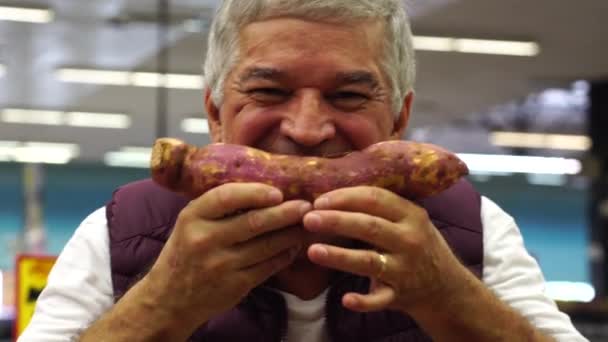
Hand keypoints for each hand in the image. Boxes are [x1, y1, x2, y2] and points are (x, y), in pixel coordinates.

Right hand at [144, 183, 311, 330]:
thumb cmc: (185, 251)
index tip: (277, 192)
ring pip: (267, 245)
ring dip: (291, 234)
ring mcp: (221, 265)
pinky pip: (268, 267)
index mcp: (193, 217)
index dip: (255, 193)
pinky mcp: (236, 286)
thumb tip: (262, 185)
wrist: (169, 298)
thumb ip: (217, 205)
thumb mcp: (190, 222)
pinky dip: (285, 254)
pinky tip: (294, 246)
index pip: (225, 197)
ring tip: (307, 224)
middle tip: (306, 206)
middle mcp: (205, 240)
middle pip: (254, 222)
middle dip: (285, 213)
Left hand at [302, 186, 466, 313]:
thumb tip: (331, 193)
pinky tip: (345, 299)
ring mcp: (405, 270)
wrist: (445, 287)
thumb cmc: (416, 244)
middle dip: (337, 220)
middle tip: (308, 219)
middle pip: (369, 226)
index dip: (345, 197)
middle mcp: (409, 240)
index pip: (375, 199)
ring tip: (313, 251)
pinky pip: (380, 300)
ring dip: (340, 256)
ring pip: (369, 262)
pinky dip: (363, 302)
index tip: (319, 199)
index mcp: (410, 215)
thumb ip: (379, 208)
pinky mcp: (400, 296)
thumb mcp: (408, 220)